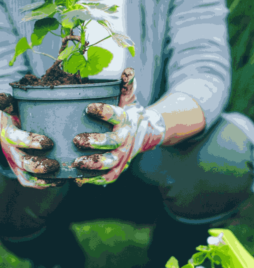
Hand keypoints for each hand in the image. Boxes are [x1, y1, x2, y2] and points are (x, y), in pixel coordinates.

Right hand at [0, 94, 62, 188]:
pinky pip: (29, 182)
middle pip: (22, 163)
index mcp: (6, 131)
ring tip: (61, 177)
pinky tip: (60, 181)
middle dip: (39, 166)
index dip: (30, 142)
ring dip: (44, 180)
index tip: (48, 143)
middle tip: (56, 165)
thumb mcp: (10, 103)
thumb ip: (10, 101)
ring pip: (26, 176)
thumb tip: (8, 99)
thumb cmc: (13, 111)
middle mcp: (9, 148)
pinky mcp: (20, 170)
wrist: (3, 124)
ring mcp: (14, 161)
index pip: (15, 138)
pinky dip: (44, 184)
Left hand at [73, 67, 163, 186]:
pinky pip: (108, 177)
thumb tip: (128, 69)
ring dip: (94, 164)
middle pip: (113, 142)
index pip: (116, 115)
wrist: (143, 133)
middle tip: (77, 140)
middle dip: (96, 142)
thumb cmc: (127, 113)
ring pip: (110, 162)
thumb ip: (125, 84)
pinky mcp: (117, 168)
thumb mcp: (127, 98)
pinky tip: (80, 179)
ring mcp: (121, 155)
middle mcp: (125, 139)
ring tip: (77, 163)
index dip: (104, 112)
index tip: (88, 108)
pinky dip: (95, 180)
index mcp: (125, 120)